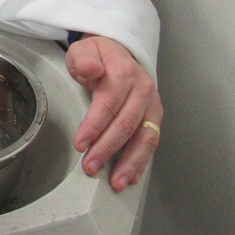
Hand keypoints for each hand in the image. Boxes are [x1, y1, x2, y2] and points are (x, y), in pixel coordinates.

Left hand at [67, 35, 161, 191]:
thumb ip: (85, 60)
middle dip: (107, 149)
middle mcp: (142, 90)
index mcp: (123, 73)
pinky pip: (150, 142)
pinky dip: (141, 161)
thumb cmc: (98, 56)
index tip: (80, 145)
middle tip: (90, 167)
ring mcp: (151, 105)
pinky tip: (130, 177)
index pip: (108, 104)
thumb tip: (90, 69)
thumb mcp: (84, 51)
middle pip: (126, 124)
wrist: (119, 52)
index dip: (94, 126)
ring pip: (145, 137)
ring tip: (116, 183)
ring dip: (130, 162)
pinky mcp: (154, 117)